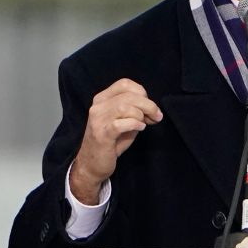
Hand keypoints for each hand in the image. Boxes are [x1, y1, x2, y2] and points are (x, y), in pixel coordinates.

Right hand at [70, 78, 162, 204]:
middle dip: (149, 105)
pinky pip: (122, 123)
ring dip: (142, 115)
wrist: (92, 163)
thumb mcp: (124, 119)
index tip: (149, 106)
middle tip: (156, 117)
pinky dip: (135, 124)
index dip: (142, 92)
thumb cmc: (112, 140)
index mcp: (102, 99)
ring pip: (126, 107)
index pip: (125, 83)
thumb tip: (153, 107)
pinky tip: (139, 129)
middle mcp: (97, 107)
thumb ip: (135, 109)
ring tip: (145, 124)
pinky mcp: (101, 134)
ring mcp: (97, 120)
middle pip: (129, 95)